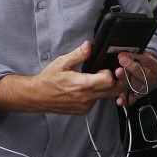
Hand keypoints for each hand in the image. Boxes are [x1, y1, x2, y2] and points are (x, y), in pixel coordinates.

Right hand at [0, 41, 124, 115]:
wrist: (38, 96)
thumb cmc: (49, 79)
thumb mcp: (62, 62)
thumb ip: (78, 54)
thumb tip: (89, 45)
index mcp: (82, 84)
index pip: (109, 80)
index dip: (110, 72)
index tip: (104, 68)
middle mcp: (86, 98)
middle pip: (114, 91)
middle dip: (118, 81)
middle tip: (114, 72)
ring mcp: (86, 106)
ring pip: (106, 96)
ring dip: (106, 87)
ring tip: (95, 78)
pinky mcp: (84, 110)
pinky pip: (97, 101)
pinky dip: (96, 94)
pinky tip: (87, 88)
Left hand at [114, 51, 156, 105]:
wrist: (149, 72)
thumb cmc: (142, 62)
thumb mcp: (141, 54)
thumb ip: (132, 53)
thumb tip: (120, 52)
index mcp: (155, 66)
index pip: (146, 61)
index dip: (134, 58)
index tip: (122, 56)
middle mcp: (152, 78)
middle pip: (143, 75)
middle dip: (130, 71)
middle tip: (119, 67)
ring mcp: (146, 88)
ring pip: (137, 87)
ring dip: (126, 83)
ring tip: (117, 78)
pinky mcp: (139, 96)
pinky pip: (133, 99)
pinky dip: (126, 100)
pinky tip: (120, 99)